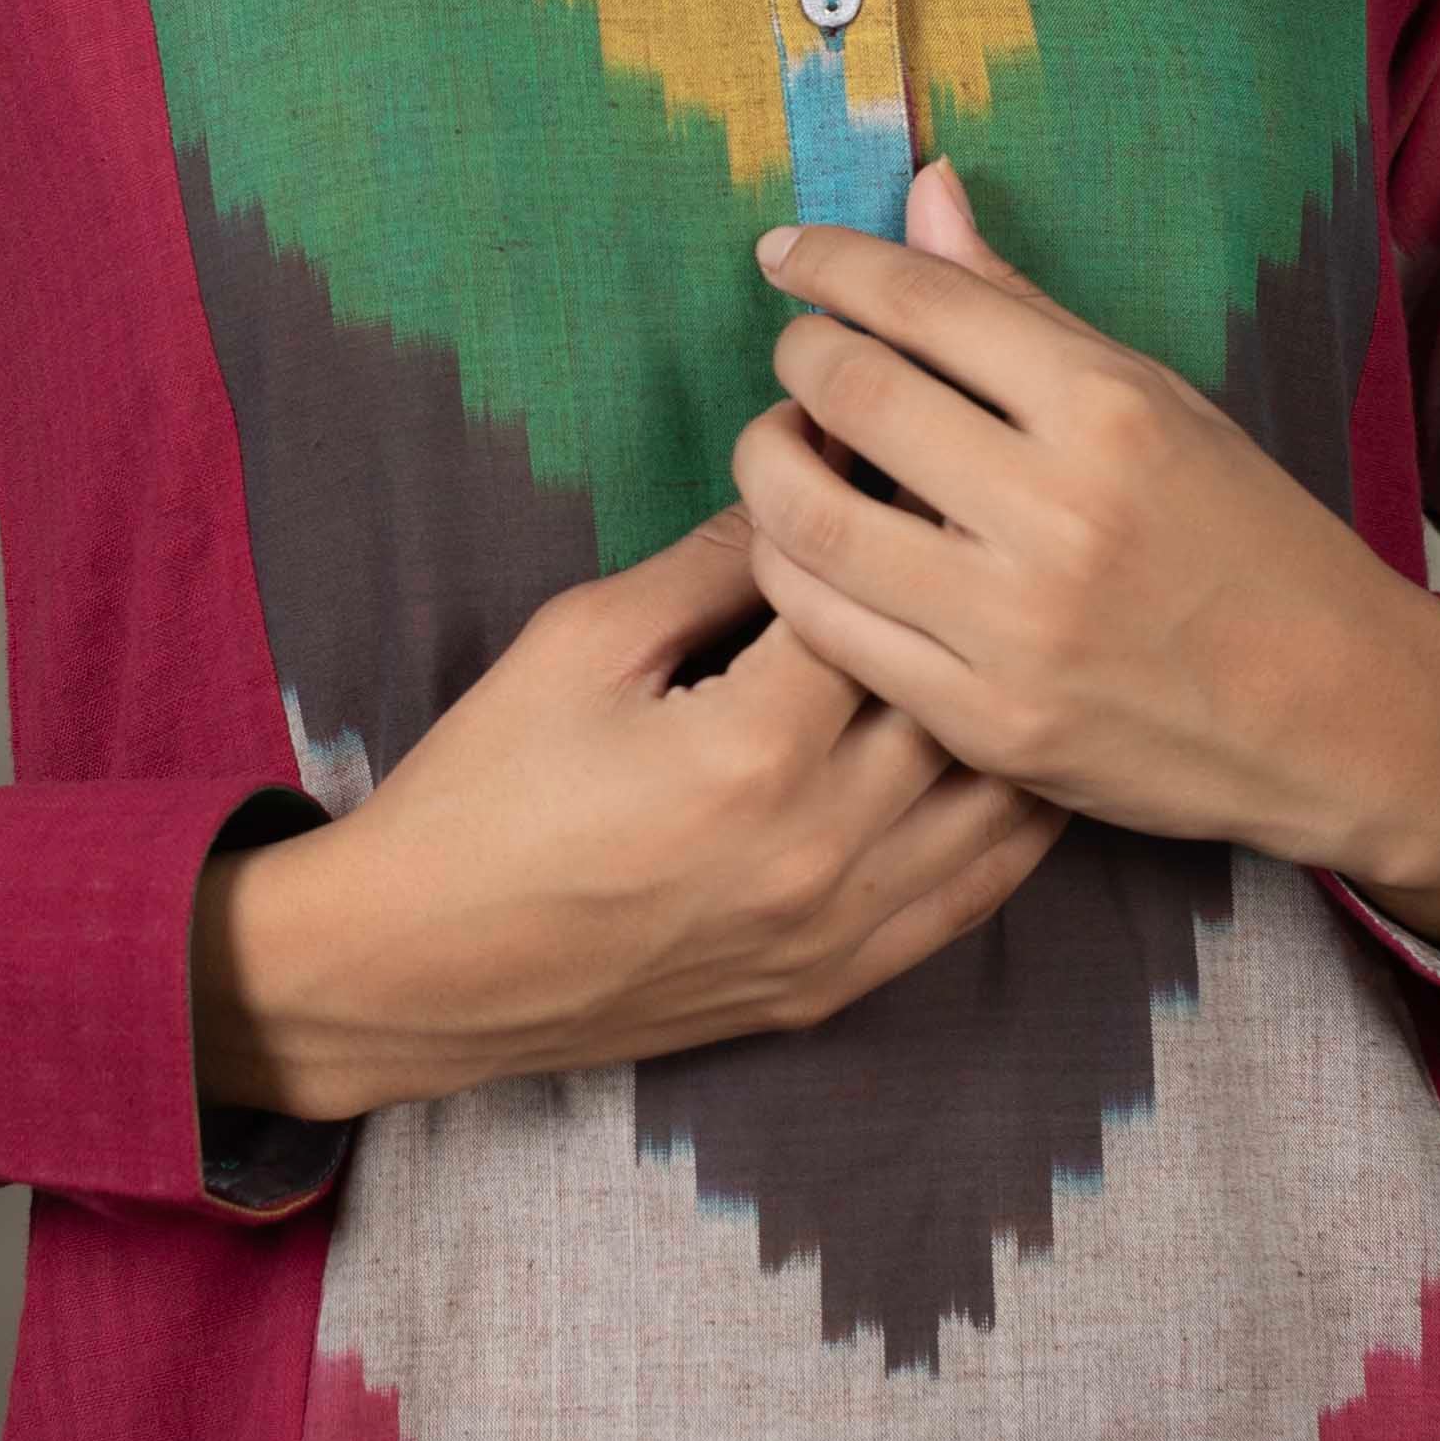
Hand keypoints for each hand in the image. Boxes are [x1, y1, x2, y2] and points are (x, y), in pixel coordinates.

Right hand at [190, 504, 1061, 1124]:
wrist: (420, 970)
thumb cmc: (482, 794)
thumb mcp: (579, 643)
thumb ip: (710, 559)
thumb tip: (806, 467)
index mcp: (751, 748)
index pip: (870, 594)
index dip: (882, 511)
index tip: (894, 456)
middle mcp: (817, 847)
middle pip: (950, 691)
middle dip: (958, 598)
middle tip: (976, 530)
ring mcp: (833, 930)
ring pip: (990, 804)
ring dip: (1009, 709)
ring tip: (1017, 632)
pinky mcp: (830, 984)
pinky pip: (969, 900)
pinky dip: (1011, 826)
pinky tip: (1019, 760)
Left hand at [732, 158, 1439, 966]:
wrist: (1343, 716)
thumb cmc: (1251, 541)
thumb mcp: (1163, 402)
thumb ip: (1024, 305)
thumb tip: (923, 192)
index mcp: (1110, 408)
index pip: (923, 302)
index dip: (829, 264)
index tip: (785, 254)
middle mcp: (1058, 510)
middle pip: (850, 395)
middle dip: (797, 358)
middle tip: (798, 357)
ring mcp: (1016, 626)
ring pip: (809, 521)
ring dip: (766, 467)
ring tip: (786, 450)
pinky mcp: (987, 722)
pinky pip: (827, 633)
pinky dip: (792, 573)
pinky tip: (808, 550)